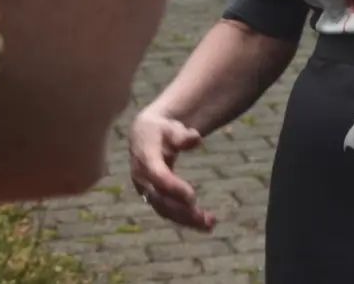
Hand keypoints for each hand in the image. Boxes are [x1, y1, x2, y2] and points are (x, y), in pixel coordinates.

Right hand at [127, 108, 215, 231]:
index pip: (158, 177)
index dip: (174, 187)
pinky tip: (205, 225)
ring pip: (165, 210)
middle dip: (183, 211)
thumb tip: (196, 138)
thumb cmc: (161, 130)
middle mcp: (142, 178)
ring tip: (210, 225)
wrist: (143, 136)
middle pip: (161, 199)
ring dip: (186, 220)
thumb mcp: (170, 127)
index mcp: (145, 158)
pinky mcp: (153, 198)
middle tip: (206, 218)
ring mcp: (146, 190)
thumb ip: (182, 135)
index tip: (193, 197)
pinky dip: (185, 220)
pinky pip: (168, 212)